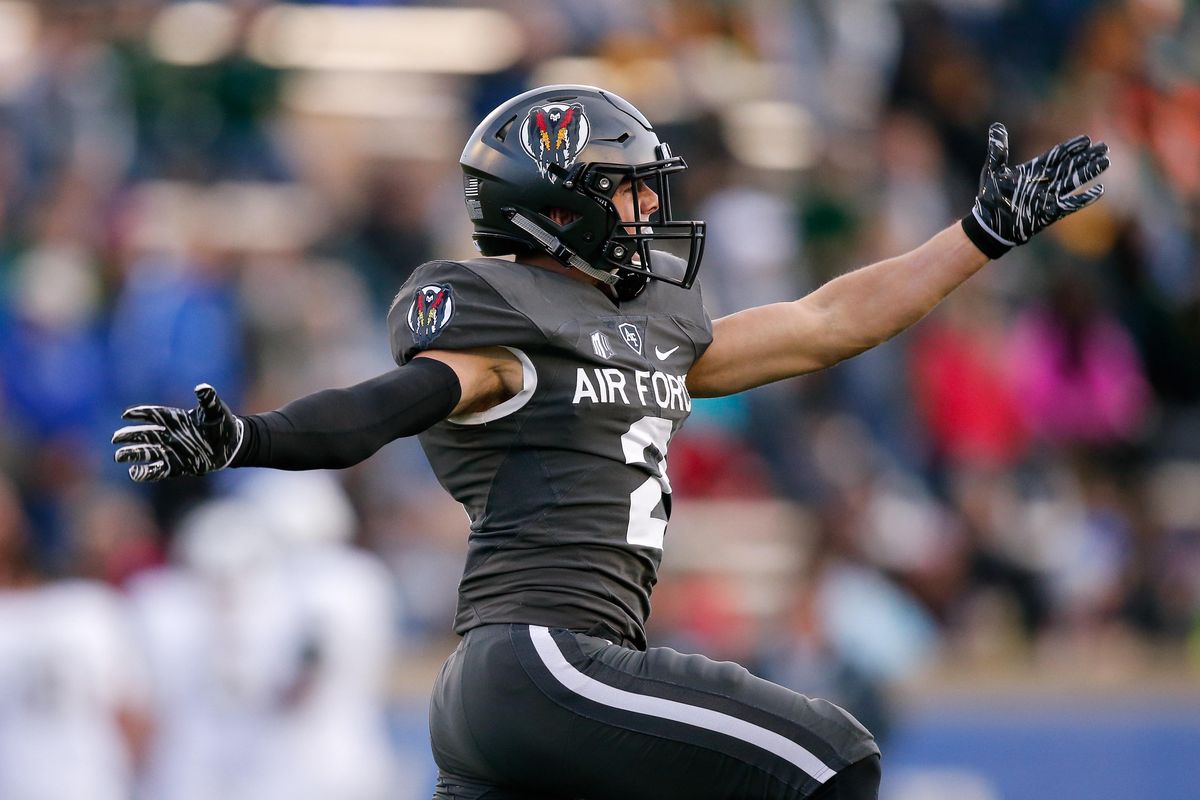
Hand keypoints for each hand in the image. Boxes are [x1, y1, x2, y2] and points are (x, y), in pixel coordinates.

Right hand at [113, 384, 243, 481]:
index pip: (155, 414)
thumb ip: (208, 399)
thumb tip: (202, 387)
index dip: (140, 414)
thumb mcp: (216, 410)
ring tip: (119, 457)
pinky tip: (135, 473)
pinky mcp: (178, 465)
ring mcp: (173, 450)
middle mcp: (171, 434)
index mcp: (177, 419)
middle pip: (145, 434)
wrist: (232, 444)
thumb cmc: (223, 423)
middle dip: (130, 436)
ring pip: (148, 452)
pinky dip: (147, 472)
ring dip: (133, 454)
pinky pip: (159, 469)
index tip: (125, 415)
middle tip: (115, 439)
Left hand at [963, 122, 1109, 258]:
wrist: (988, 225)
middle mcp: (1044, 182)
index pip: (1057, 155)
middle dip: (1087, 157)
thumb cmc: (990, 198)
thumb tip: (996, 126)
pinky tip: (1098, 190)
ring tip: (1105, 162)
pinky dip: (1084, 199)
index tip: (1086, 139)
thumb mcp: (993, 170)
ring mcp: (1048, 197)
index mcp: (1034, 170)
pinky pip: (1070, 204)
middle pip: (1070, 166)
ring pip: (1073, 181)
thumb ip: (998, 150)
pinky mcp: (1049, 213)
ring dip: (1089, 172)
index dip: (1071, 147)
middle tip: (1104, 147)